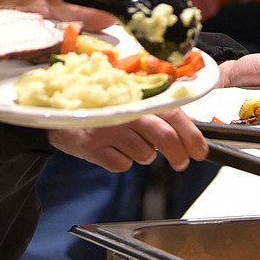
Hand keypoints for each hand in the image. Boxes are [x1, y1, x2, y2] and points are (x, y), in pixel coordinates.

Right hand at [49, 107, 208, 172]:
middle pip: (163, 137)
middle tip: (181, 162)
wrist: (58, 112)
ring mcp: (108, 127)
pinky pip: (121, 164)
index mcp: (137, 94)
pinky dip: (120, 161)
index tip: (200, 151)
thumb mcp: (129, 100)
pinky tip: (110, 148)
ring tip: (128, 143)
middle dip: (178, 155)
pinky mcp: (93, 146)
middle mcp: (124, 109)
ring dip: (143, 155)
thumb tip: (187, 131)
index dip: (191, 134)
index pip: (172, 112)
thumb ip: (156, 110)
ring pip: (144, 154)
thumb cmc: (100, 107)